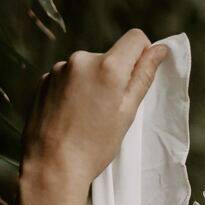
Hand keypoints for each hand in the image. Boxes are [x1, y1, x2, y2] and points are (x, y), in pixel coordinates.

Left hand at [19, 28, 169, 194]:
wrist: (51, 167)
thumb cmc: (95, 146)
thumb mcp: (127, 113)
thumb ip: (143, 76)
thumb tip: (160, 50)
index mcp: (108, 66)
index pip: (136, 38)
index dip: (143, 54)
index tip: (138, 77)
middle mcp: (81, 59)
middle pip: (110, 56)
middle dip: (114, 76)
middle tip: (108, 111)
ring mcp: (59, 68)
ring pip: (87, 68)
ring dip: (91, 84)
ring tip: (86, 118)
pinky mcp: (44, 80)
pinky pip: (67, 78)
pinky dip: (72, 92)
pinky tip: (70, 117)